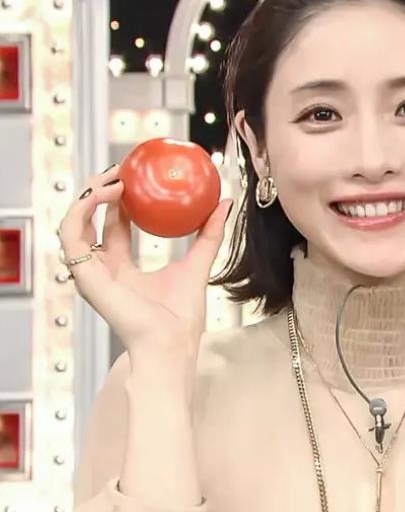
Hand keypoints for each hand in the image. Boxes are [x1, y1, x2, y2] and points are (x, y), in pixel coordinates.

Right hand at [56, 164, 233, 372]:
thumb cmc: (182, 316)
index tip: (135, 174)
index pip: (115, 224)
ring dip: (90, 194)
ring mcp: (90, 272)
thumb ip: (210, 234)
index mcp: (122, 268)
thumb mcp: (198, 262)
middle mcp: (102, 269)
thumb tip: (225, 202)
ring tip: (115, 177)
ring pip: (75, 221)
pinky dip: (83, 208)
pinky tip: (108, 193)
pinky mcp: (83, 275)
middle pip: (91, 219)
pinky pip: (71, 233)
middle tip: (122, 169)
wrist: (171, 342)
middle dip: (101, 189)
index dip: (120, 198)